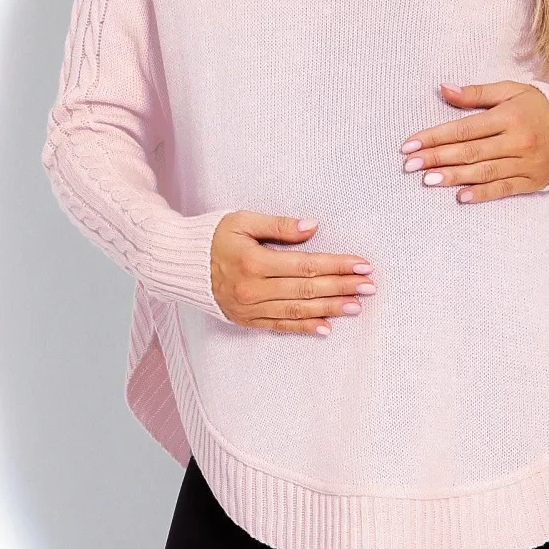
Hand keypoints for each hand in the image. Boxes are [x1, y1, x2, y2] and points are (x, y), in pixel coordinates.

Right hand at [209, 211, 375, 335]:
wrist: (179, 264)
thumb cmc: (212, 236)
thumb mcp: (243, 220)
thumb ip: (279, 225)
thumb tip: (313, 227)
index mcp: (254, 262)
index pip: (306, 264)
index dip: (337, 265)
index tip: (361, 265)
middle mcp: (253, 289)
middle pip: (306, 289)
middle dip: (341, 287)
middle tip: (369, 287)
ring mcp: (250, 308)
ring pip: (297, 310)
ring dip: (330, 309)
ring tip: (356, 306)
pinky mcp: (246, 320)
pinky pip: (280, 325)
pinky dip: (304, 327)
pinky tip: (326, 328)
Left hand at [399, 81, 548, 203]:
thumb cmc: (540, 107)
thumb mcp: (511, 90)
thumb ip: (476, 93)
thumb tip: (442, 89)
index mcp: (509, 116)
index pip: (464, 128)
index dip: (434, 136)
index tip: (409, 144)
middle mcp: (517, 141)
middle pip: (470, 152)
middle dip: (436, 158)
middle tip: (409, 165)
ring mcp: (525, 163)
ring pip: (483, 172)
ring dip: (453, 177)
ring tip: (427, 180)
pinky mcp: (532, 181)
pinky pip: (503, 189)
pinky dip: (482, 194)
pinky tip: (461, 197)